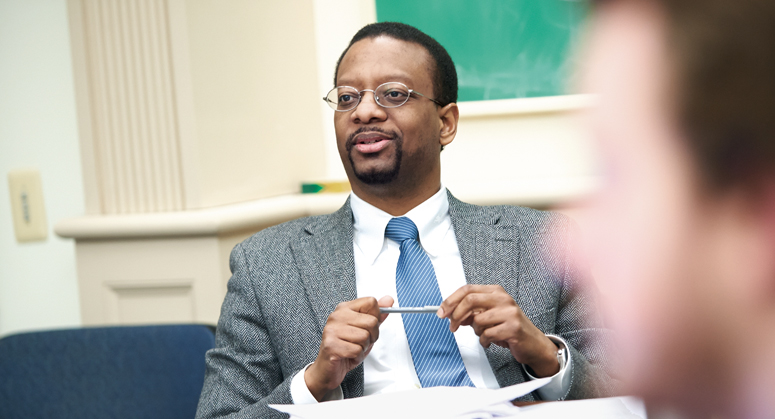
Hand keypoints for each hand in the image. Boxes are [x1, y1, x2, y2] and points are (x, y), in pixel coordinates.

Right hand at [305, 295, 392, 400]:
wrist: (328, 368)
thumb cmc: (346, 347)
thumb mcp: (365, 329)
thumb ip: (376, 315)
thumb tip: (389, 300)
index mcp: (345, 308)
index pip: (371, 302)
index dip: (376, 317)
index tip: (367, 326)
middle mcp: (337, 316)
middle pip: (372, 321)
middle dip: (372, 336)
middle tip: (360, 342)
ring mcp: (332, 330)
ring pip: (365, 337)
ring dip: (363, 348)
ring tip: (353, 348)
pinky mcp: (331, 345)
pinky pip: (357, 350)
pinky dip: (357, 356)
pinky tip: (349, 355)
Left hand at [438, 284, 559, 376]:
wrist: (533, 343)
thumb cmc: (509, 328)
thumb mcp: (489, 316)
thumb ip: (471, 312)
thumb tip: (450, 313)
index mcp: (495, 292)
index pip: (467, 290)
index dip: (451, 300)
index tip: (441, 311)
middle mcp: (503, 299)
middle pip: (469, 300)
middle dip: (456, 315)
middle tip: (452, 326)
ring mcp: (509, 312)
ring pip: (477, 320)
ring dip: (476, 331)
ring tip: (485, 334)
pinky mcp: (513, 327)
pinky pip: (487, 334)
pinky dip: (484, 341)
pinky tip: (491, 341)